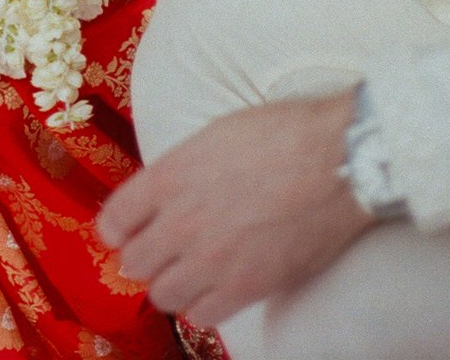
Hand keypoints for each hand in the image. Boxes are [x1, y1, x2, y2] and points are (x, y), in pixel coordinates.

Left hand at [98, 92, 370, 327]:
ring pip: (163, 295)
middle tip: (160, 250)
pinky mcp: (246, 286)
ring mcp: (212, 258)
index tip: (125, 229)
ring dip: (171, 283)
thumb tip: (164, 193)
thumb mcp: (214, 134)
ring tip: (189, 270)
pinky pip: (203, 315)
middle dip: (142, 256)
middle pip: (133, 262)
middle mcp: (181, 221)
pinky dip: (204, 306)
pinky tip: (216, 287)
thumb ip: (180, 169)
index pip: (113, 219)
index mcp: (170, 175)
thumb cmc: (282, 134)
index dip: (116, 227)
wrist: (336, 159)